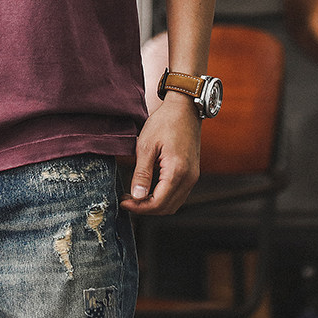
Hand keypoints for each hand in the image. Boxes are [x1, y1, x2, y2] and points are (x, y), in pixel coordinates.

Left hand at [120, 92, 200, 214]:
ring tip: (136, 196)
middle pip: (167, 208)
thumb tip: (137, 196)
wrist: (185, 108)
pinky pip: (179, 194)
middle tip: (128, 200)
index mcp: (177, 172)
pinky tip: (150, 189)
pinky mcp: (193, 173)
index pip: (158, 203)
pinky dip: (164, 197)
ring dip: (155, 204)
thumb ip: (142, 173)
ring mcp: (193, 176)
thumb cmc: (164, 122)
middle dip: (146, 208)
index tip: (124, 202)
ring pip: (174, 203)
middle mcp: (189, 178)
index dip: (139, 207)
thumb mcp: (146, 145)